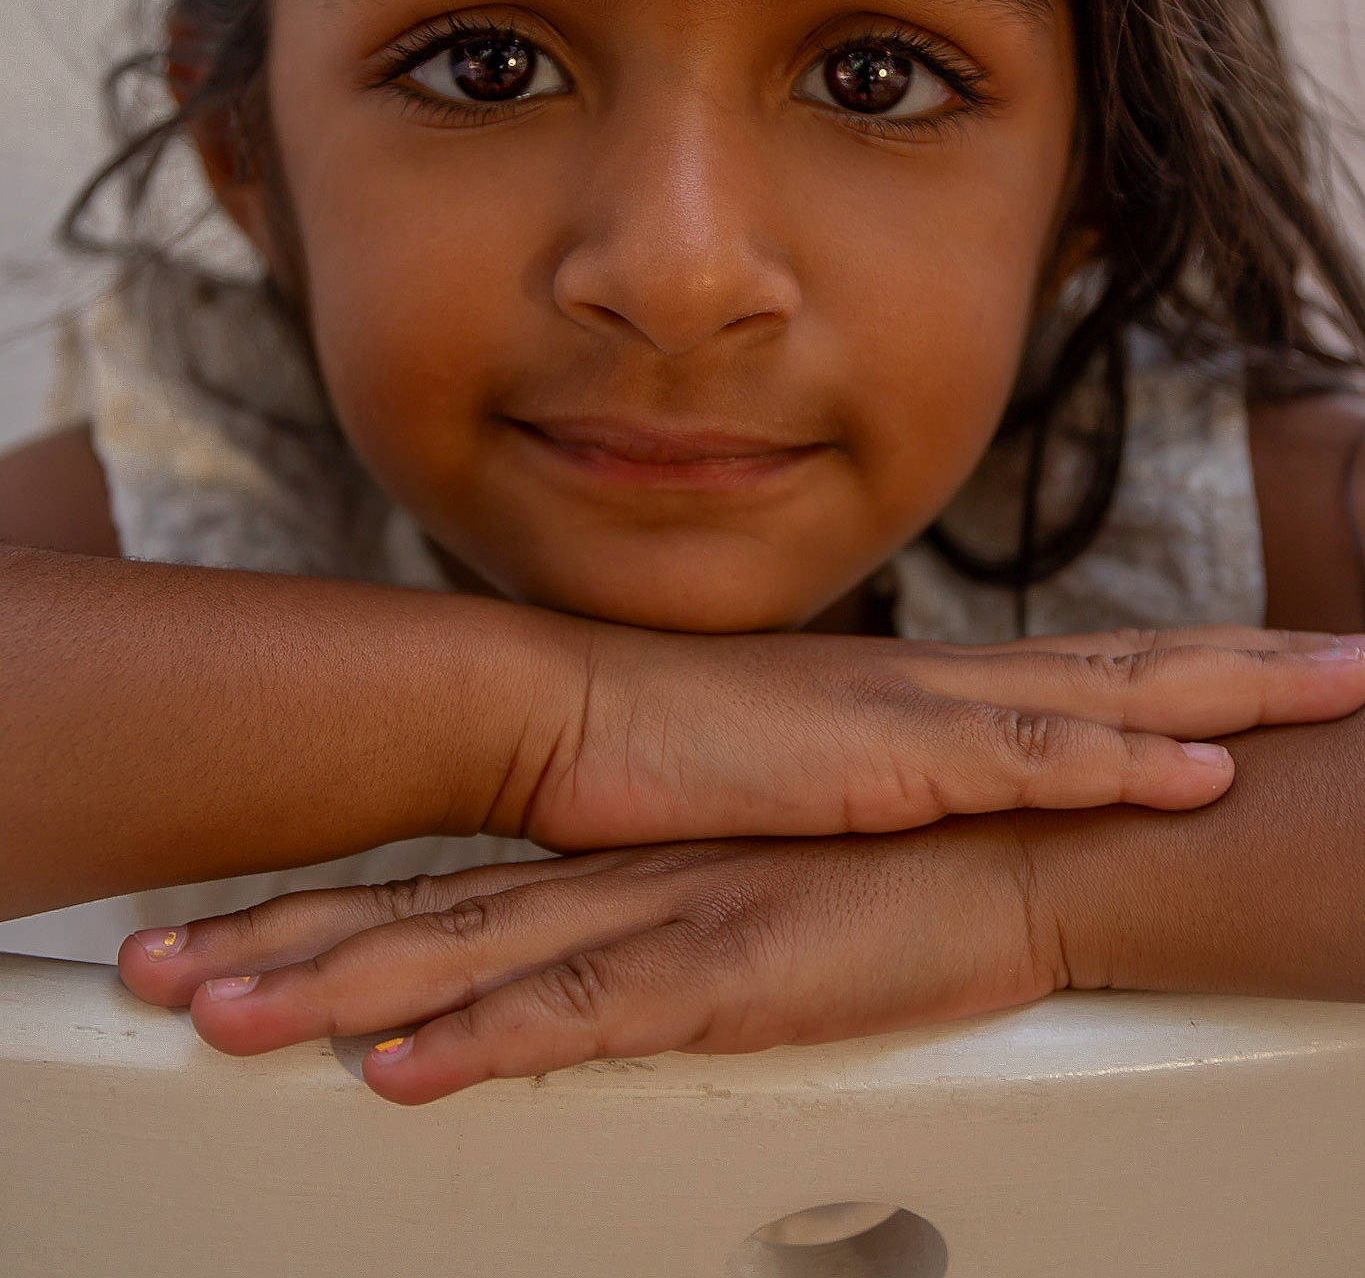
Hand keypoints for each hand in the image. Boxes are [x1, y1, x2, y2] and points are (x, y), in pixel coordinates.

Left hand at [119, 820, 1054, 1104]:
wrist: (1011, 839)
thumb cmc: (887, 870)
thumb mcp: (751, 895)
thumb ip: (664, 918)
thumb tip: (603, 951)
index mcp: (614, 870)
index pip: (439, 896)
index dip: (318, 923)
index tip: (212, 941)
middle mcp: (614, 885)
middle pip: (417, 922)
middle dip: (278, 949)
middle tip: (152, 976)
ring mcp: (661, 921)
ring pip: (467, 964)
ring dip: (336, 994)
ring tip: (219, 1015)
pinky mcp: (725, 968)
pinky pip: (580, 1013)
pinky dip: (482, 1041)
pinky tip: (402, 1068)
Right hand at [512, 620, 1364, 847]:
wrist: (564, 710)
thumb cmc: (667, 746)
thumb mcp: (795, 763)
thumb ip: (869, 769)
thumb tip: (916, 791)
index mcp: (925, 693)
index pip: (1089, 672)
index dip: (1194, 666)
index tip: (1279, 661)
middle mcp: (941, 686)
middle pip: (1132, 666)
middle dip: (1256, 661)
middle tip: (1360, 657)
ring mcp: (919, 716)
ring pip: (1109, 700)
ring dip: (1233, 692)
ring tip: (1335, 685)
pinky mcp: (880, 764)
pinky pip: (1024, 766)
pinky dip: (1122, 765)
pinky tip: (1200, 769)